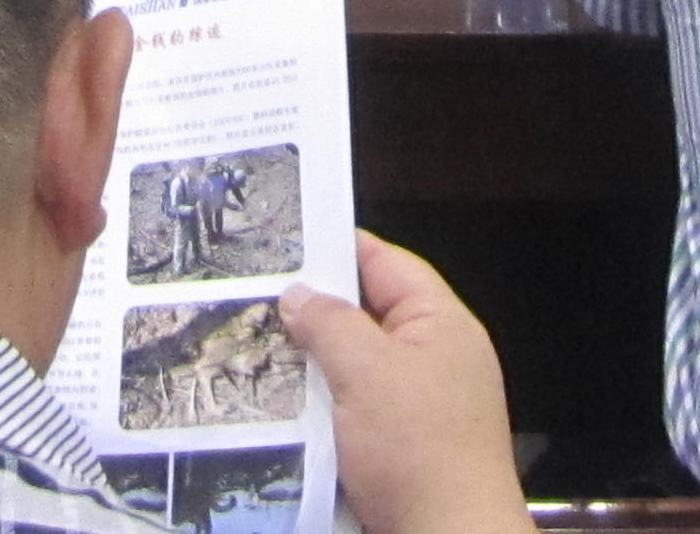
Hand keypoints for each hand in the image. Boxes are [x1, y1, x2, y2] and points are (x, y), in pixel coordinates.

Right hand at [282, 234, 528, 533]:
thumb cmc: (423, 456)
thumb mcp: (367, 374)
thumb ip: (330, 324)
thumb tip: (299, 295)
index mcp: (441, 325)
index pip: (387, 263)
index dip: (339, 248)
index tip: (287, 243)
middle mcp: (436, 360)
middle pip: (367, 317)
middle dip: (316, 315)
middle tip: (258, 305)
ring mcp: (421, 407)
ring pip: (356, 369)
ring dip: (316, 370)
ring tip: (261, 360)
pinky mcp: (403, 449)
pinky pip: (356, 414)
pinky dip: (325, 412)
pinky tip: (287, 415)